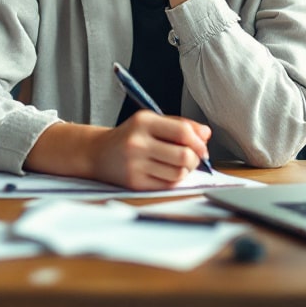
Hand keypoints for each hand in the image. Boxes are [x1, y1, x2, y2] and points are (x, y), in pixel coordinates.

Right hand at [89, 111, 212, 190]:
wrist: (98, 153)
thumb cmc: (130, 136)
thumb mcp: (151, 122)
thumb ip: (180, 125)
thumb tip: (206, 134)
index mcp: (144, 122)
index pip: (182, 132)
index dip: (199, 141)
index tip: (203, 145)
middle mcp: (138, 143)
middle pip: (184, 156)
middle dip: (196, 158)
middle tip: (194, 157)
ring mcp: (135, 165)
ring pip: (178, 173)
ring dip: (186, 170)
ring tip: (180, 164)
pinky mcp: (135, 183)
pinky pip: (168, 185)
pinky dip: (174, 180)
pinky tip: (168, 172)